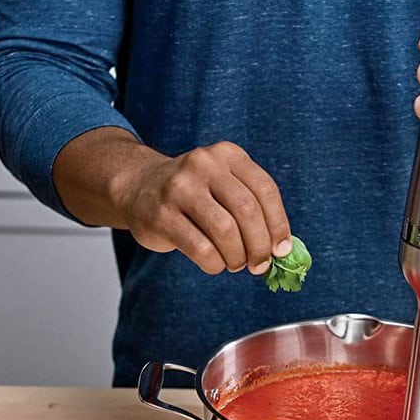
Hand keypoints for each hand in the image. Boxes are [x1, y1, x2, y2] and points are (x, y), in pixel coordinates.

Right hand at [112, 141, 290, 275]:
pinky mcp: (162, 215)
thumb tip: (280, 248)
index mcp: (227, 154)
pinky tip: (215, 264)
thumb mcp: (223, 184)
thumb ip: (252, 207)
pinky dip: (215, 264)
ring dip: (237, 256)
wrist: (138, 186)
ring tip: (236, 264)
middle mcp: (204, 165)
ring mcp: (180, 188)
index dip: (278, 224)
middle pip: (247, 210)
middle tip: (260, 264)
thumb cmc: (194, 193)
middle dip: (260, 245)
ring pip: (225, 231)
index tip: (281, 249)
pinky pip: (201, 248)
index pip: (265, 190)